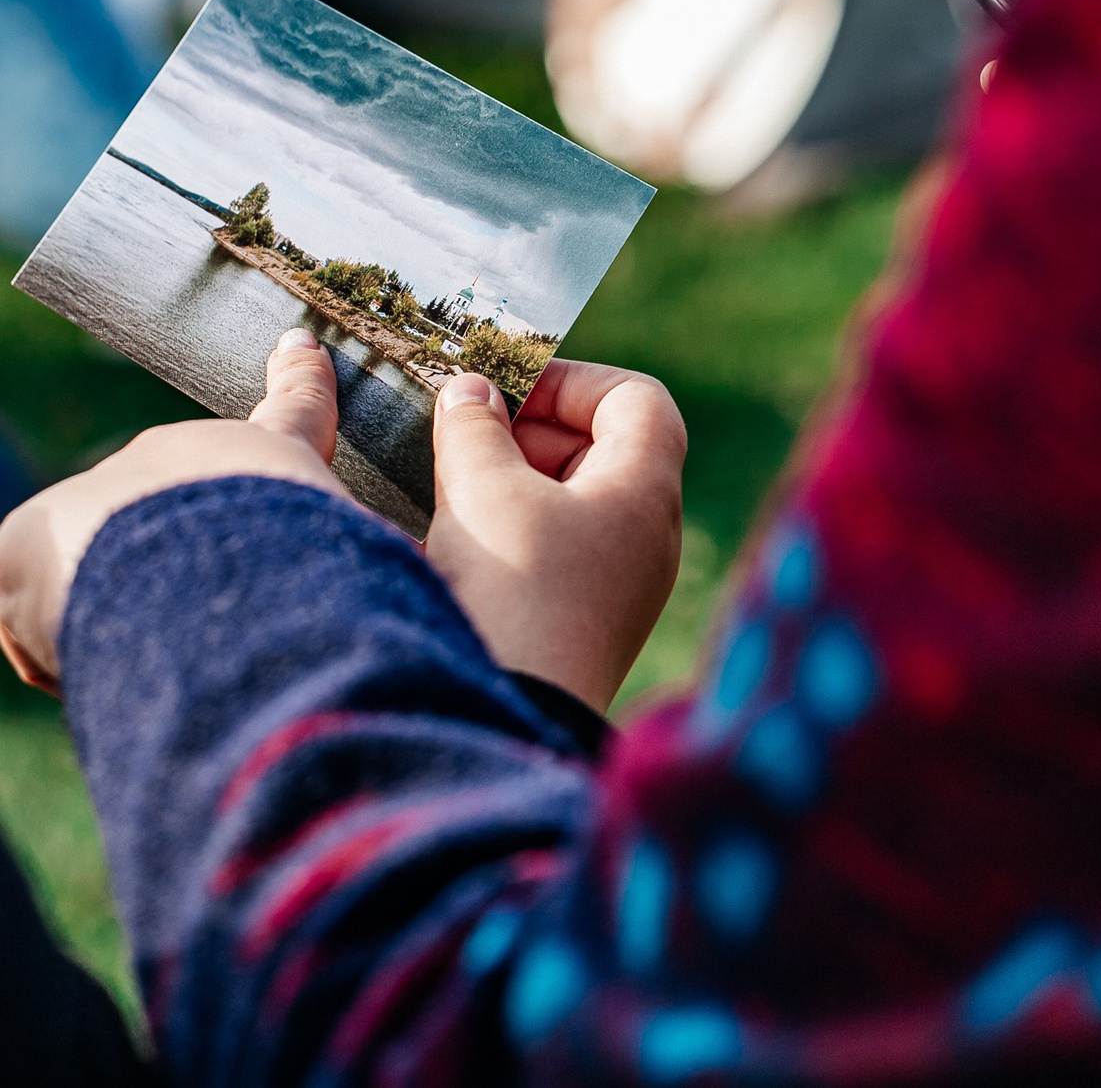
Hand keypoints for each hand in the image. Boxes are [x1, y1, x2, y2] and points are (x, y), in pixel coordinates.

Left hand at [0, 330, 346, 692]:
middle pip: (181, 518)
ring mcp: (99, 492)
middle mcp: (180, 459)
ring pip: (109, 573)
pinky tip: (97, 677)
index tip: (299, 346)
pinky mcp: (27, 540)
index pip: (294, 411)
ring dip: (129, 620)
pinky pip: (46, 619)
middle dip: (187, 571)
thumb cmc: (298, 576)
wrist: (190, 578)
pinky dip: (68, 656)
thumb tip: (387, 626)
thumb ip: (347, 576)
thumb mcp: (353, 570)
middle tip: (211, 635)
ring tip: (156, 666)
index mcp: (269, 457)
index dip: (302, 382)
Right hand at [427, 362, 685, 712]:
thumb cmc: (511, 595)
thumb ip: (472, 426)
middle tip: (465, 436)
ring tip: (452, 488)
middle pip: (604, 448)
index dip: (570, 380)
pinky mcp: (585, 624)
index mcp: (644, 491)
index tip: (504, 391)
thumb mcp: (480, 489)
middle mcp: (648, 537)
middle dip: (529, 431)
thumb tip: (469, 393)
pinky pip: (558, 550)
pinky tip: (458, 543)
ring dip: (512, 482)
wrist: (512, 720)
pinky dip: (512, 529)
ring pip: (574, 502)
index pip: (635, 399)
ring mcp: (621, 586)